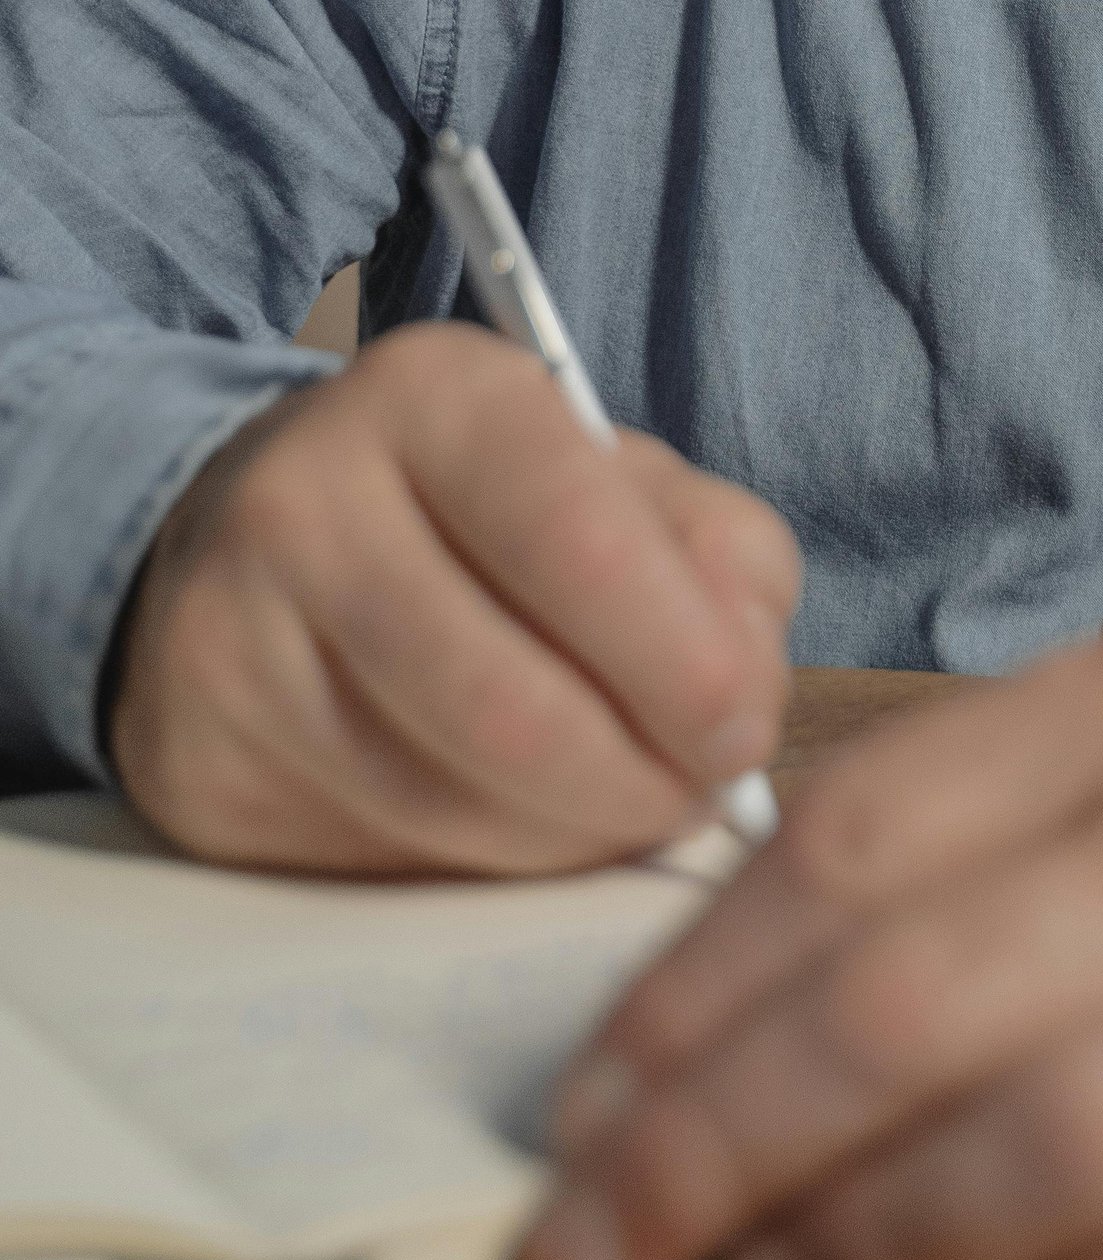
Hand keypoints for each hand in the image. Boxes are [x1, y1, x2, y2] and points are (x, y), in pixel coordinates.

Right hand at [111, 324, 799, 875]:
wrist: (260, 536)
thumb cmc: (485, 511)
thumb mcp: (613, 477)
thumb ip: (717, 558)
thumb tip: (743, 698)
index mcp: (436, 396)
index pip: (575, 537)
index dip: (682, 659)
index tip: (743, 733)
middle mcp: (307, 501)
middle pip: (506, 703)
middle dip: (637, 782)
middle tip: (695, 799)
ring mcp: (232, 638)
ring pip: (445, 802)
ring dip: (571, 837)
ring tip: (623, 809)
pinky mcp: (201, 765)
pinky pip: (379, 855)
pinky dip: (483, 863)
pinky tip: (519, 824)